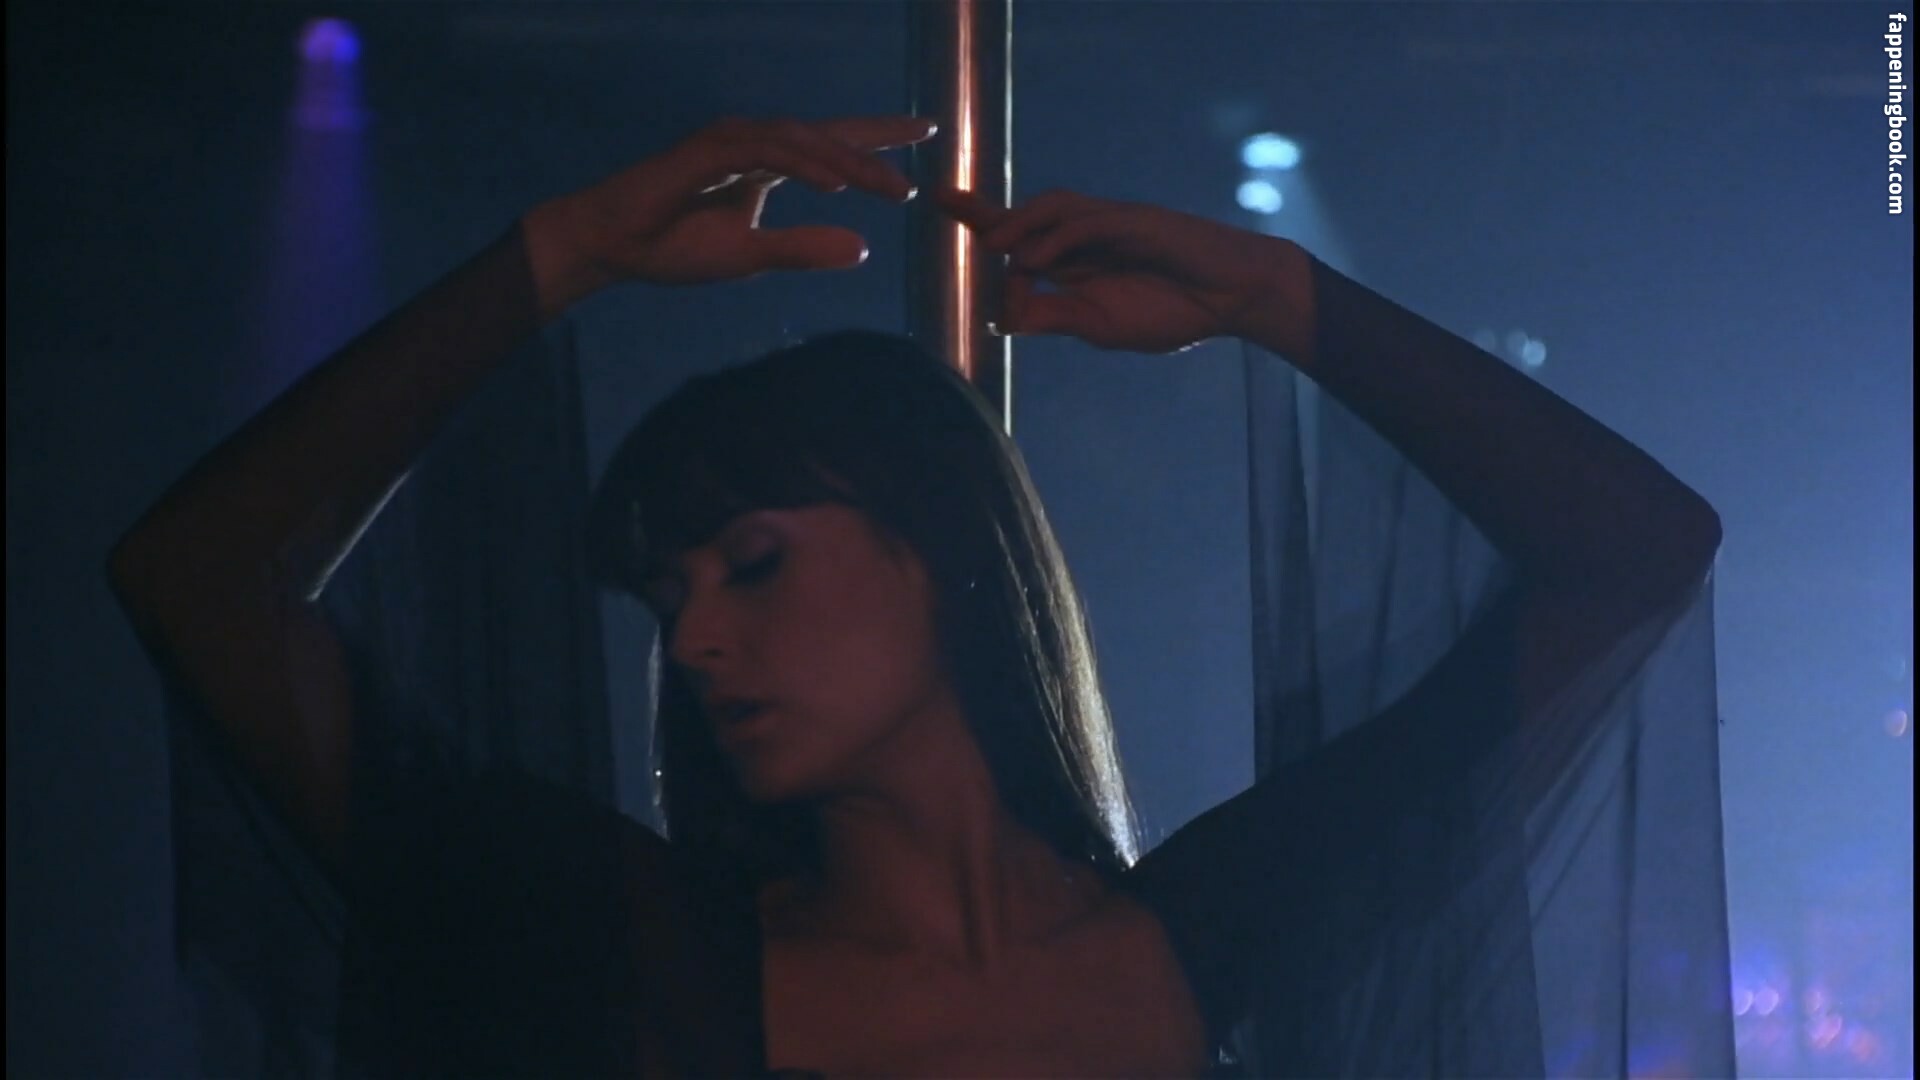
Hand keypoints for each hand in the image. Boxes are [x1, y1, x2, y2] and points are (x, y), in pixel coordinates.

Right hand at [531, 115, 937, 305]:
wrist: (614, 246)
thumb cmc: (675, 247)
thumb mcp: (751, 256)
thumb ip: (804, 250)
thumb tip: (862, 250)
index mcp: (766, 164)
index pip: (832, 144)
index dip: (877, 137)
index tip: (926, 132)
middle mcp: (753, 144)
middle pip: (826, 133)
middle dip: (876, 140)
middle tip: (925, 147)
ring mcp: (730, 142)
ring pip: (801, 140)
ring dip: (846, 159)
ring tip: (888, 185)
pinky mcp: (707, 152)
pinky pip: (766, 153)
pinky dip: (803, 164)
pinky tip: (836, 181)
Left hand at [932, 187, 1311, 355]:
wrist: (1230, 298)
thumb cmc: (1171, 310)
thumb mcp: (1098, 324)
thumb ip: (1052, 317)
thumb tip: (1001, 318)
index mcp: (1075, 261)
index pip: (1021, 240)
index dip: (985, 225)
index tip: (945, 223)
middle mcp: (1085, 237)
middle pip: (1027, 215)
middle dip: (985, 210)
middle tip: (944, 200)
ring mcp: (1110, 224)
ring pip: (1053, 210)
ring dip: (1019, 223)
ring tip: (991, 246)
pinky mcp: (1134, 222)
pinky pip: (1087, 223)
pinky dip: (1055, 239)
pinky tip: (1032, 260)